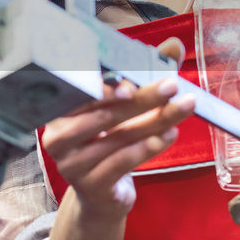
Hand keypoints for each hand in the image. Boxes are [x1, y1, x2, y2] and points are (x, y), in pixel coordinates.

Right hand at [42, 38, 193, 217]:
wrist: (102, 194)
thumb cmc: (110, 141)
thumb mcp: (125, 107)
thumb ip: (144, 75)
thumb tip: (173, 45)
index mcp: (59, 110)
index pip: (81, 91)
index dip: (105, 85)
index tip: (133, 80)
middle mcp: (57, 136)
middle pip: (103, 113)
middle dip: (142, 98)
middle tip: (171, 85)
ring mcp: (71, 164)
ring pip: (117, 137)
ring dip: (154, 121)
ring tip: (182, 109)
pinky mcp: (90, 186)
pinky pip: (120, 163)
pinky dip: (147, 147)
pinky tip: (168, 135)